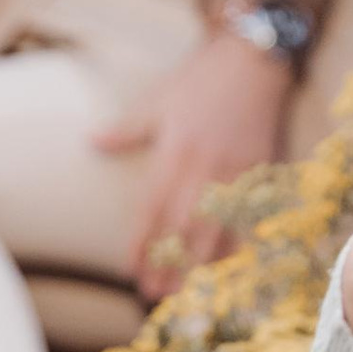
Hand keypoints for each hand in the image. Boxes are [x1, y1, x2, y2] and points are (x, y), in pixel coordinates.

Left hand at [96, 31, 294, 297]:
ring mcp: (236, 172)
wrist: (253, 58)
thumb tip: (91, 142)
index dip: (141, 242)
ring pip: (216, 228)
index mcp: (174, 150)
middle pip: (182, 227)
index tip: (130, 269)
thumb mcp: (158, 99)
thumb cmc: (201, 78)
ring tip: (184, 288)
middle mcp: (204, 166)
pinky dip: (236, 242)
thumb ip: (126, 129)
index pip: (153, 208)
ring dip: (198, 262)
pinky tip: (225, 264)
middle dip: (167, 263)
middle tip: (154, 293)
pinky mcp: (262, 171)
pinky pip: (247, 216)